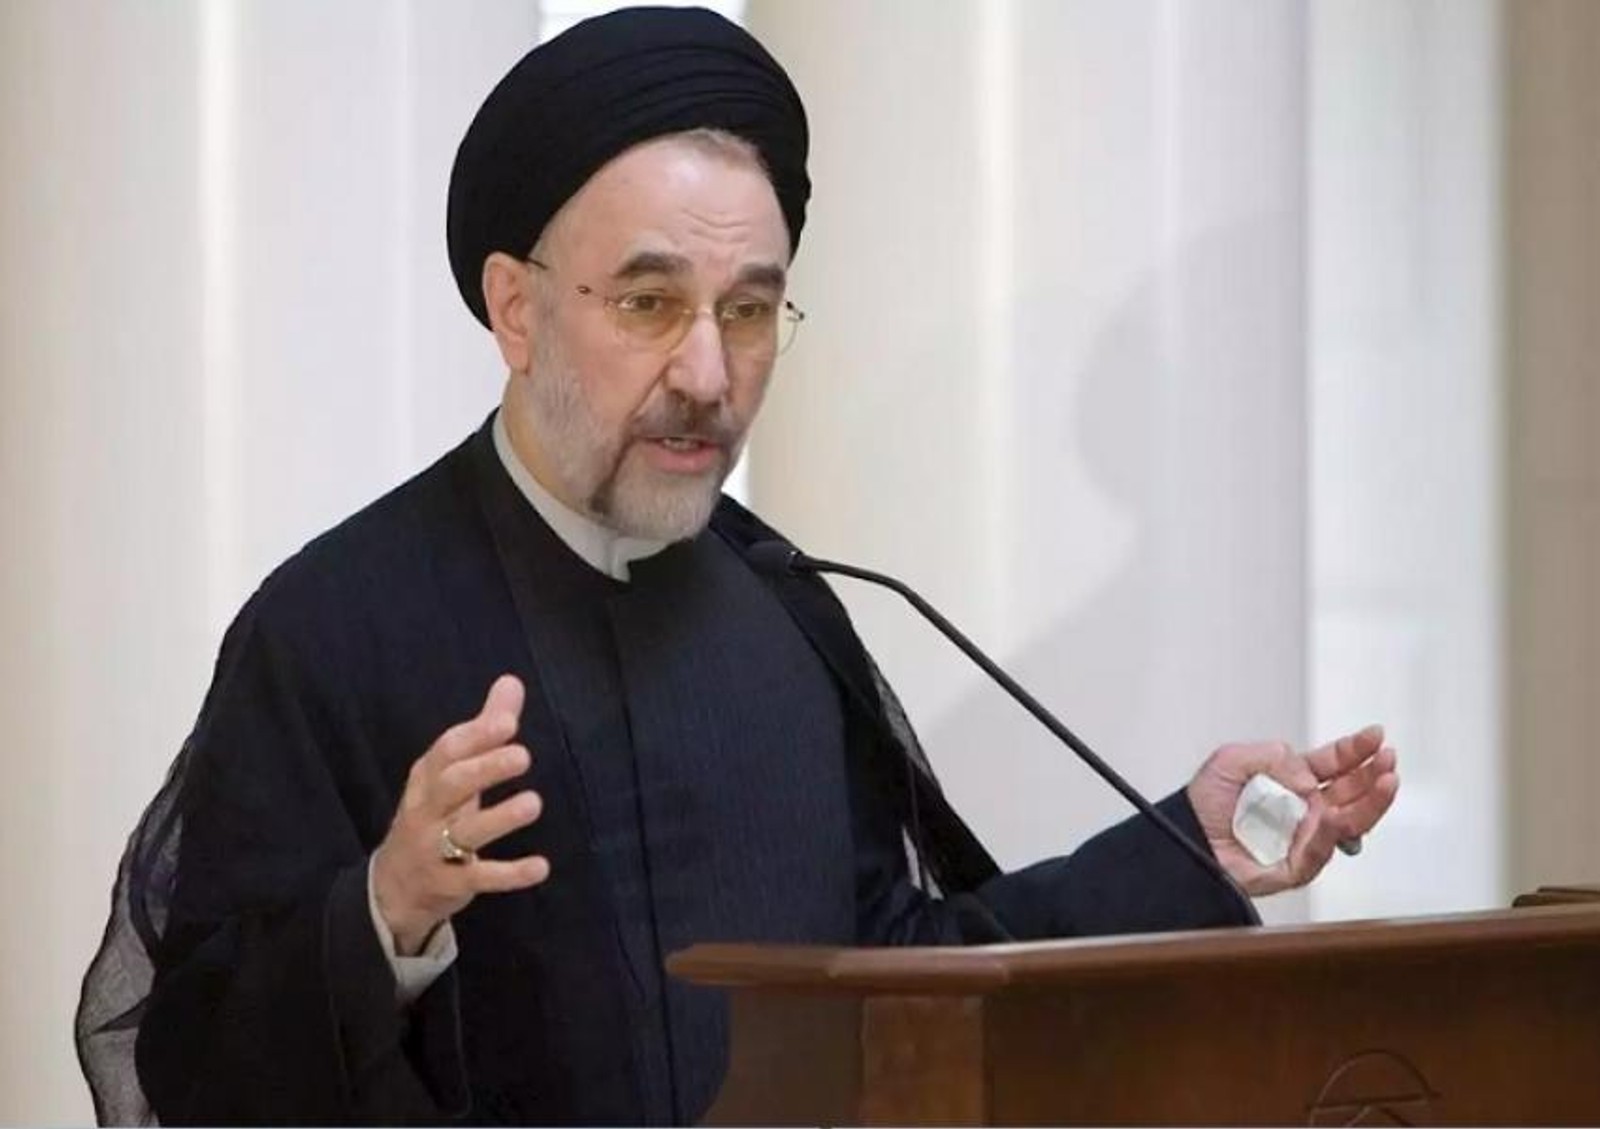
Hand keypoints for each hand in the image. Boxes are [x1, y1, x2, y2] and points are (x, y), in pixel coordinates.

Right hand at [372, 674, 549, 952]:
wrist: (392, 887)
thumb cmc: (434, 815)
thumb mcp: (452, 772)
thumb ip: (484, 729)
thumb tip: (512, 680)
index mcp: (428, 779)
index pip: (447, 752)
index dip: (476, 737)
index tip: (508, 723)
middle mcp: (426, 810)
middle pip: (452, 785)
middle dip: (485, 769)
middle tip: (523, 756)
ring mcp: (434, 849)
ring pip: (464, 832)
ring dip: (500, 818)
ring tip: (534, 803)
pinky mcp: (449, 885)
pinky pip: (479, 878)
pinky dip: (509, 874)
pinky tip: (541, 866)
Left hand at [1186, 724, 1398, 896]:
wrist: (1185, 840)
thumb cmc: (1202, 805)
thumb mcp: (1232, 760)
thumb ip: (1272, 755)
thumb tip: (1305, 773)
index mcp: (1291, 781)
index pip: (1332, 764)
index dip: (1354, 749)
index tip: (1374, 734)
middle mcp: (1305, 810)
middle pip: (1350, 791)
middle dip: (1372, 772)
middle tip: (1388, 757)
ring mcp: (1305, 837)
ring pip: (1351, 820)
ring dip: (1372, 801)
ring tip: (1388, 781)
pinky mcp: (1298, 865)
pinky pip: (1321, 849)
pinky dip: (1331, 831)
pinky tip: (1338, 814)